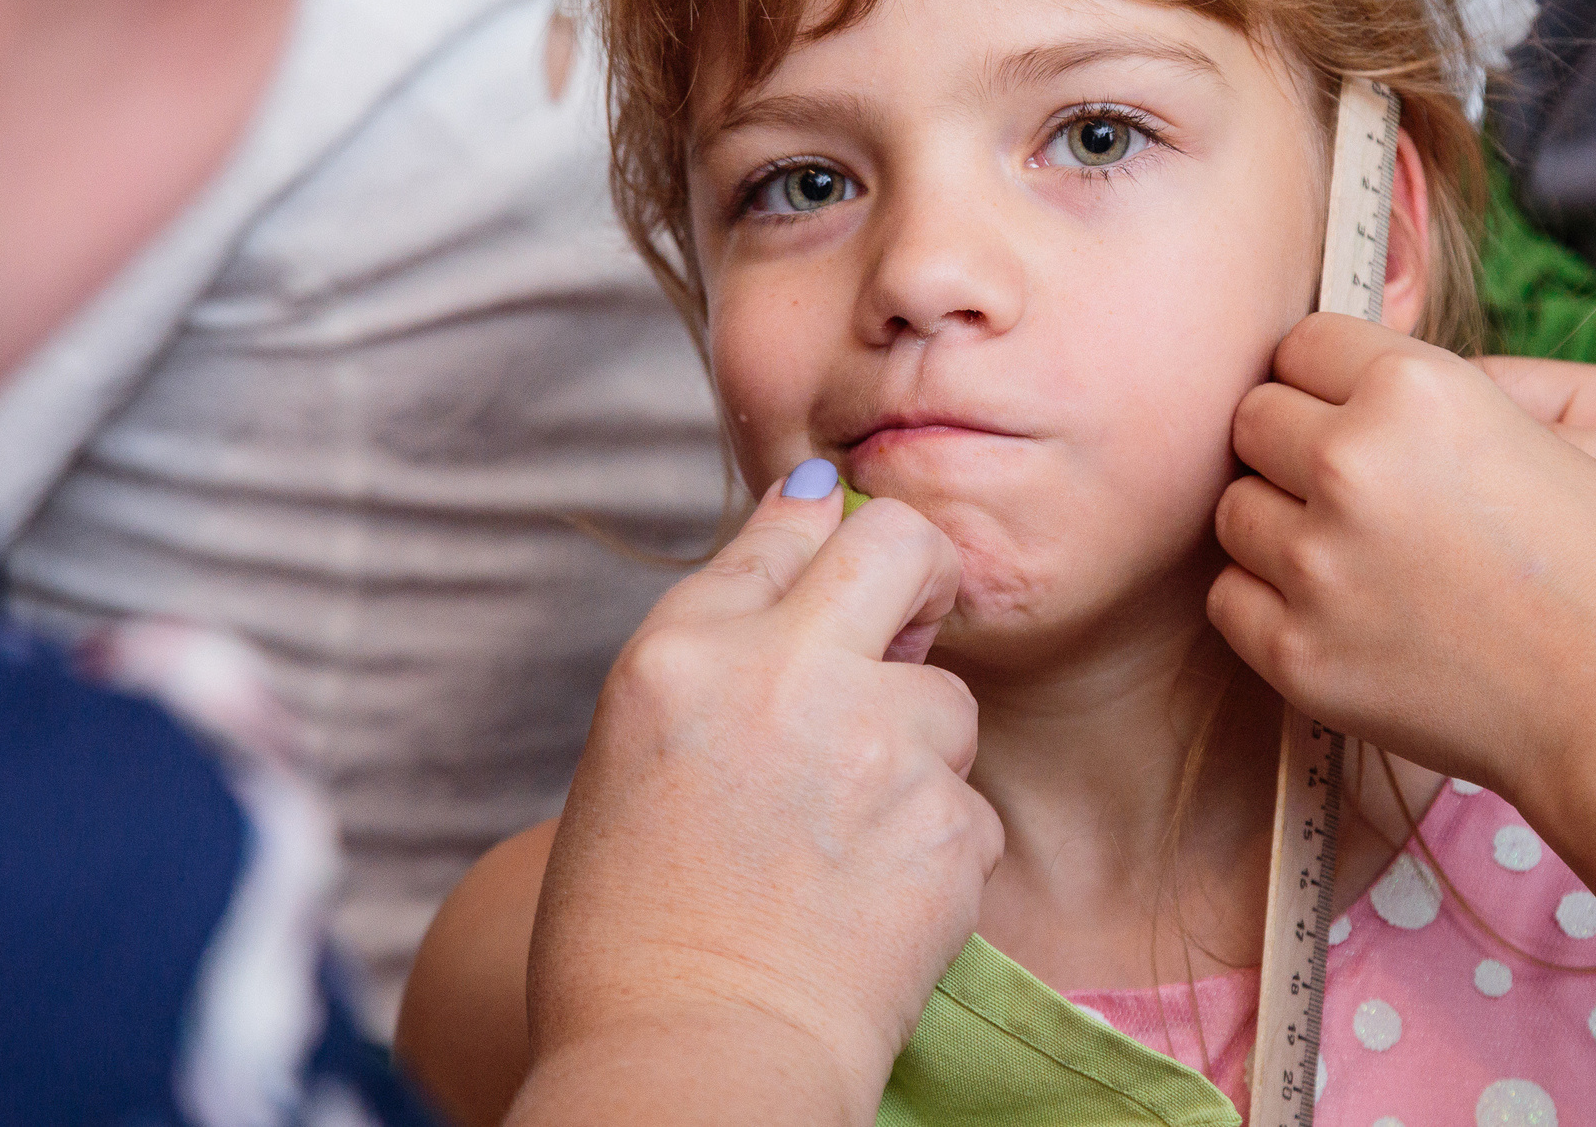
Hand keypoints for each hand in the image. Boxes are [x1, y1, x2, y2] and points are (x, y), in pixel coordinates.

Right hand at [513, 473, 1001, 1126]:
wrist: (689, 1068)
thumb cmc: (628, 939)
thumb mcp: (629, 761)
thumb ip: (714, 660)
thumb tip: (805, 554)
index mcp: (677, 654)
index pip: (785, 527)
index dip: (825, 527)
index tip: (847, 529)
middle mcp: (778, 673)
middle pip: (901, 547)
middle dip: (923, 572)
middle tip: (914, 624)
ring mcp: (872, 744)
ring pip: (950, 699)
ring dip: (920, 753)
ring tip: (847, 840)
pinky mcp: (943, 823)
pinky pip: (966, 805)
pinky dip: (935, 848)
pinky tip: (872, 902)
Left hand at [1211, 317, 1595, 1124]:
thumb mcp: (1528, 434)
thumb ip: (1422, 401)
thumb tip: (1339, 386)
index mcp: (1413, 388)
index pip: (1301, 344)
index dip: (1328, 381)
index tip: (1350, 414)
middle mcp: (1351, 461)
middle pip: (1253, 420)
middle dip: (1292, 448)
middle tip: (1350, 495)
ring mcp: (1315, 560)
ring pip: (1234, 510)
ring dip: (1278, 527)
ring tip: (1351, 561)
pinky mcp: (1295, 650)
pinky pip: (1231, 600)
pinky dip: (1270, 606)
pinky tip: (1336, 617)